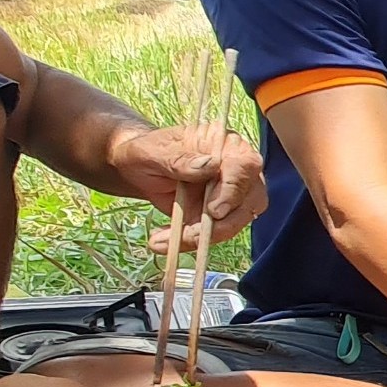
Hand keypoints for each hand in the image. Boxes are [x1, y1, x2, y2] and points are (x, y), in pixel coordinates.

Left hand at [120, 126, 265, 249]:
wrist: (136, 168)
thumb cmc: (146, 152)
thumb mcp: (153, 151)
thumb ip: (180, 158)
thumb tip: (210, 165)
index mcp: (225, 144)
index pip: (245, 166)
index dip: (233, 190)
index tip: (213, 210)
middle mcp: (236, 169)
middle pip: (250, 200)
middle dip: (222, 224)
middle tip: (189, 235)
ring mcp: (231, 194)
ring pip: (237, 221)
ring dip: (203, 237)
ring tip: (163, 240)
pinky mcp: (221, 214)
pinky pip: (217, 233)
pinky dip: (192, 242)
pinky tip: (165, 240)